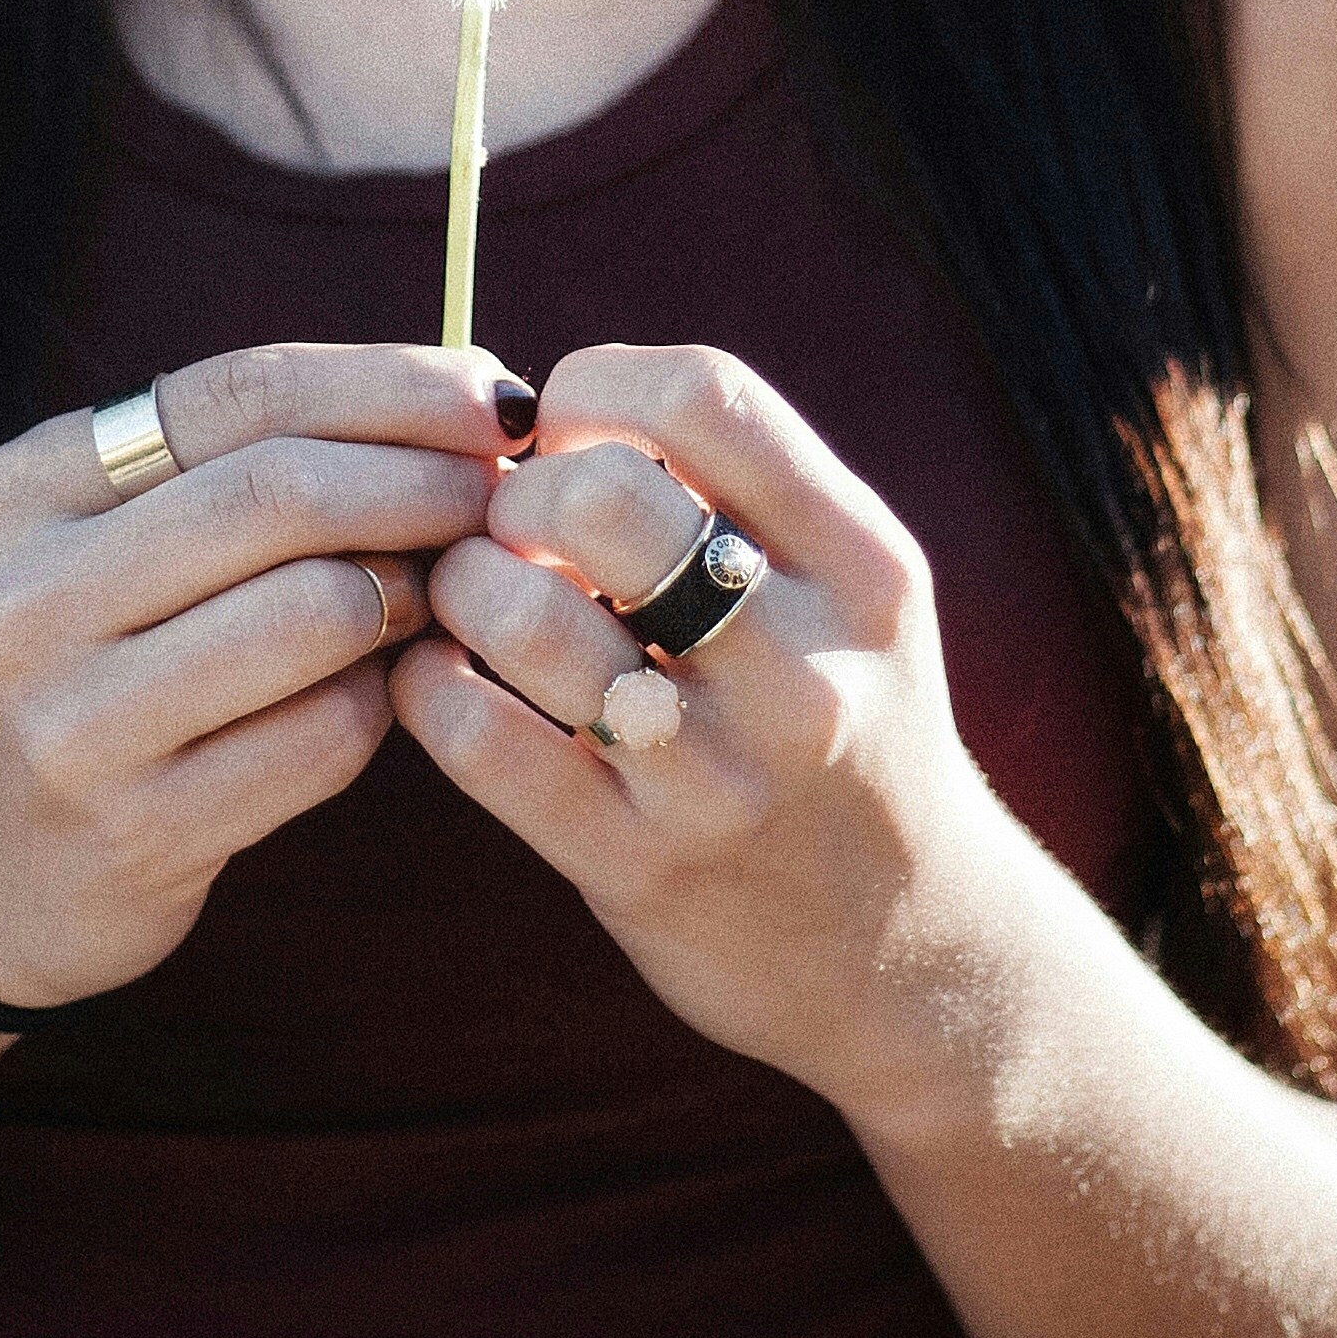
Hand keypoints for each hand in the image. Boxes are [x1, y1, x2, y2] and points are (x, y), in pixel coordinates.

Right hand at [0, 340, 515, 1010]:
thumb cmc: (85, 667)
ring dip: (413, 594)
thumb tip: (464, 402)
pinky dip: (382, 702)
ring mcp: (73, 723)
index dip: (392, 386)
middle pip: (282, 495)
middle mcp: (25, 598)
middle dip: (425, 483)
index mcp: (20, 489)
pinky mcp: (139, 831)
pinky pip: (323, 736)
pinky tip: (379, 693)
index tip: (493, 400)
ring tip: (434, 595)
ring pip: (316, 613)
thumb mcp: (100, 541)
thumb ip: (239, 465)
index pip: (240, 394)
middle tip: (496, 498)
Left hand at [397, 342, 1041, 1107]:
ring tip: (475, 605)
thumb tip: (546, 409)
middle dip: (517, 493)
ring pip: (522, 616)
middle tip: (512, 532)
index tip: (564, 434)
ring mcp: (719, 776)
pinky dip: (427, 686)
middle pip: (598, 495)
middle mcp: (805, 667)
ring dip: (460, 588)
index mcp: (863, 567)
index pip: (705, 396)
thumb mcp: (848, 594)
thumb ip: (735, 492)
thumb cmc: (843, 728)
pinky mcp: (637, 865)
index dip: (595, 386)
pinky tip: (444, 680)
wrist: (909, 951)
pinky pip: (478, 738)